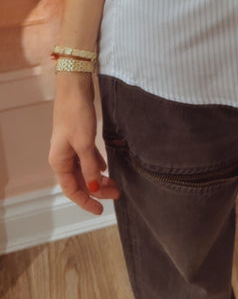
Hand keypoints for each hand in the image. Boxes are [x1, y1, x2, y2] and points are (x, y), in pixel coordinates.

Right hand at [49, 74, 119, 215]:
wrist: (74, 88)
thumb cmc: (77, 115)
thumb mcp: (84, 143)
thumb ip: (90, 167)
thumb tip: (95, 188)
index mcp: (59, 161)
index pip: (72, 190)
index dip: (86, 202)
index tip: (101, 210)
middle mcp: (62, 157)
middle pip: (80, 181)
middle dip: (97, 190)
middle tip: (116, 194)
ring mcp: (70, 147)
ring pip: (85, 170)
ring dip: (98, 178)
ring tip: (115, 184)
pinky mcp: (78, 138)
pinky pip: (87, 158)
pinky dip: (97, 165)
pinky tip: (106, 167)